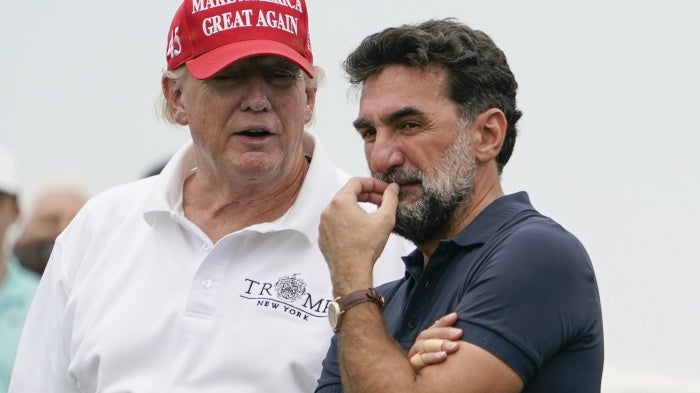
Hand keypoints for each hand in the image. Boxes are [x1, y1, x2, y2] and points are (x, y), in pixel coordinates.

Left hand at [318, 177, 398, 294]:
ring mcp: (324, 224)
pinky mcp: (324, 236)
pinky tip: (360, 229)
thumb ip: (390, 199)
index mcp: (341, 202)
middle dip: (367, 195)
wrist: (351, 272)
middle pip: (348, 194)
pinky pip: (336, 222)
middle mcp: (328, 210)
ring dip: (357, 207)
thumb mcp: (385, 219)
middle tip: (381, 201)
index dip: (373, 183)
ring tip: (372, 215)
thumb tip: (393, 189)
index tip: (384, 190)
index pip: (356, 182)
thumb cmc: (364, 248)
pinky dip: (348, 220)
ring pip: (341, 208)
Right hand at [408, 312, 461, 371]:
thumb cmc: (436, 370)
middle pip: (427, 335)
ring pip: (422, 345)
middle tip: (459, 333)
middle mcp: (417, 348)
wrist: (421, 386)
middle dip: (444, 332)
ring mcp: (413, 357)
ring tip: (454, 346)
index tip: (455, 316)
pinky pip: (419, 360)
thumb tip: (459, 325)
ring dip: (438, 344)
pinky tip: (443, 357)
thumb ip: (446, 342)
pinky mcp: (412, 368)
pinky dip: (431, 357)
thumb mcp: (442, 353)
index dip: (443, 321)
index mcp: (424, 342)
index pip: (432, 328)